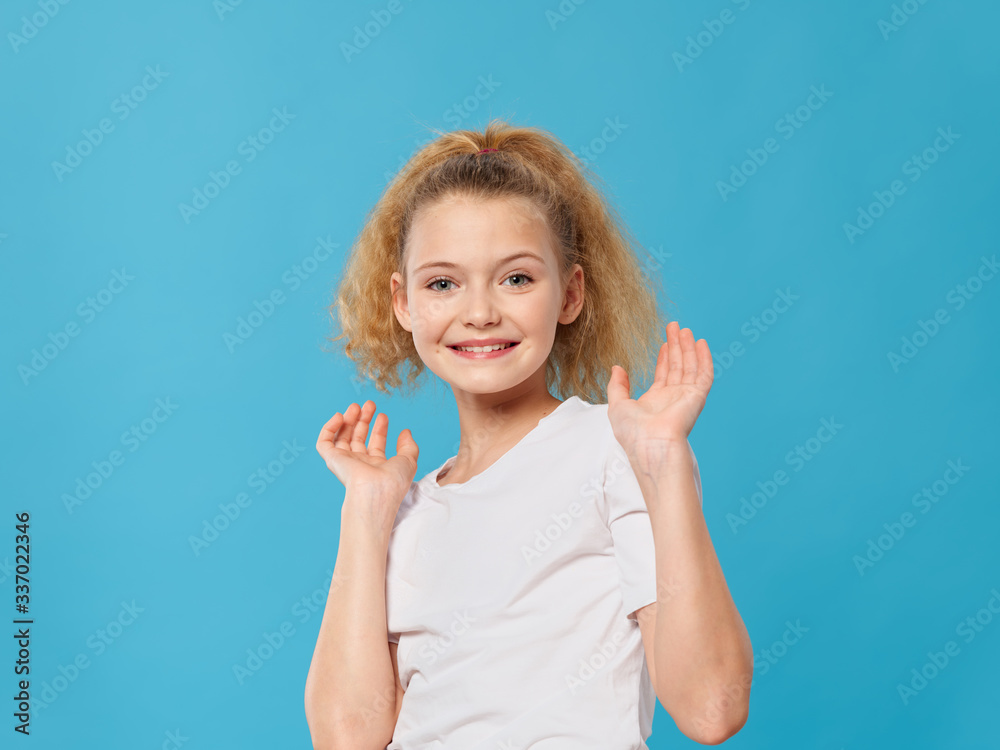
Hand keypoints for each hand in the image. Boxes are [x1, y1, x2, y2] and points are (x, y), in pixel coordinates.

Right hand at [316, 400, 419, 505]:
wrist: (376, 492)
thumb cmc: (393, 481)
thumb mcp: (408, 461)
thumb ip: (409, 446)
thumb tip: (405, 432)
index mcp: (377, 466)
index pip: (375, 444)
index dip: (379, 428)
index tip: (383, 415)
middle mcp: (360, 464)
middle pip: (358, 438)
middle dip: (363, 420)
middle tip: (369, 404)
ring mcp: (345, 462)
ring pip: (342, 437)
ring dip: (348, 420)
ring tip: (356, 406)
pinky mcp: (332, 460)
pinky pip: (324, 442)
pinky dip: (329, 428)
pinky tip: (339, 417)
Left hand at [606, 321, 712, 469]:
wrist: (651, 444)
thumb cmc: (633, 432)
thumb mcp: (617, 405)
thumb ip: (617, 385)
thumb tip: (617, 368)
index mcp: (655, 401)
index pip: (663, 374)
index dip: (664, 357)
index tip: (664, 341)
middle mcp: (672, 398)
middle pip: (677, 366)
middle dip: (676, 346)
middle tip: (675, 326)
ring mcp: (686, 397)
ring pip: (690, 366)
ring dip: (688, 348)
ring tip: (685, 330)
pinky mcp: (697, 397)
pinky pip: (704, 374)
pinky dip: (704, 358)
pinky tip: (700, 343)